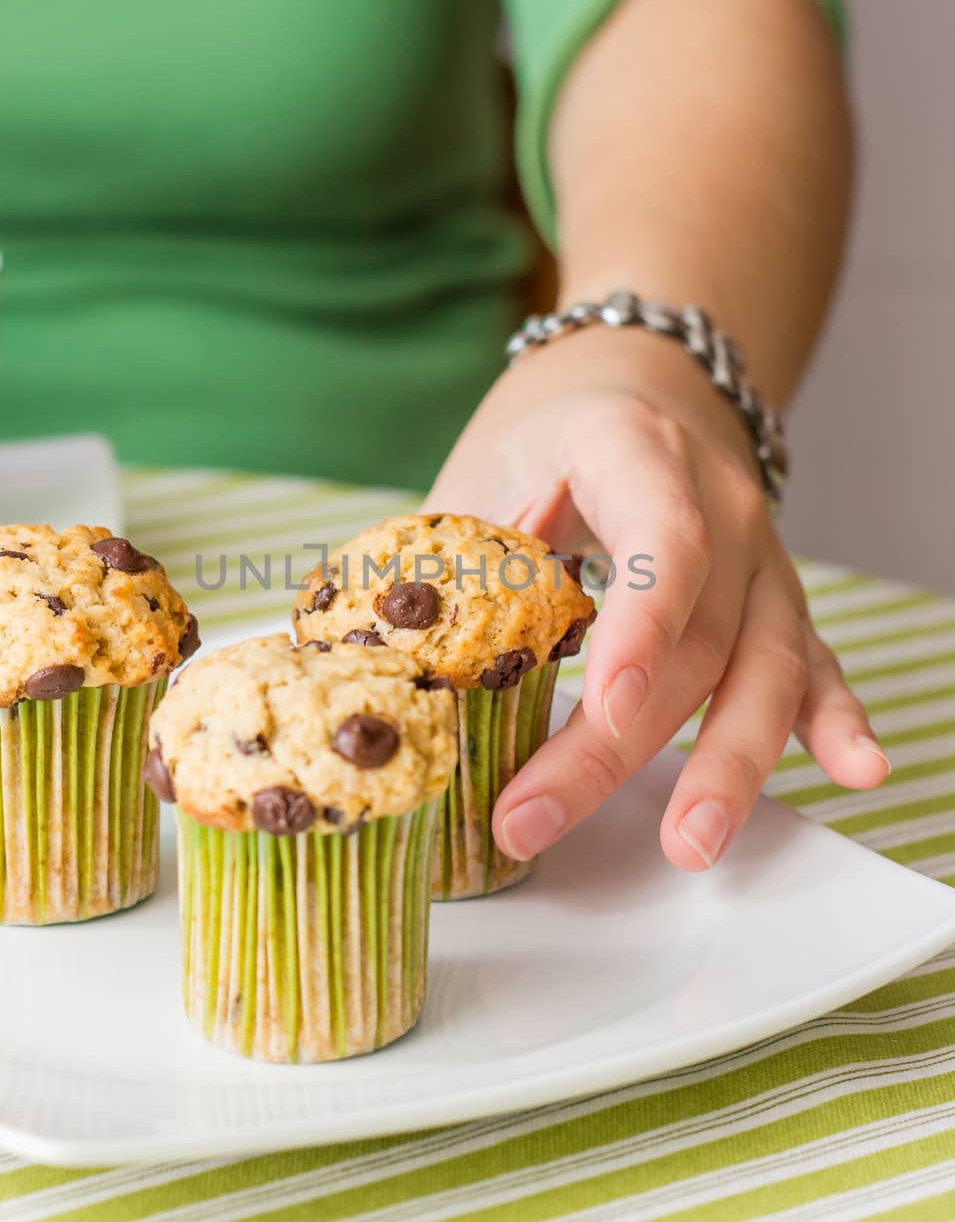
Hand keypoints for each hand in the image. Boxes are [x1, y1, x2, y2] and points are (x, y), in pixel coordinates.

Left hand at [426, 324, 888, 870]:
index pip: (659, 541)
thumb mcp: (479, 470)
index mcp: (635, 451)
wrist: (634, 377)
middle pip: (695, 634)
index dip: (639, 628)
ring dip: (732, 762)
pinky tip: (857, 772)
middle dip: (619, 744)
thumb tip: (363, 673)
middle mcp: (719, 502)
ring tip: (692, 844)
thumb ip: (444, 562)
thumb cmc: (543, 434)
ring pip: (765, 663)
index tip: (605, 705)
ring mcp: (760, 554)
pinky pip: (812, 660)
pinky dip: (833, 719)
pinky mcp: (775, 597)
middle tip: (537, 820)